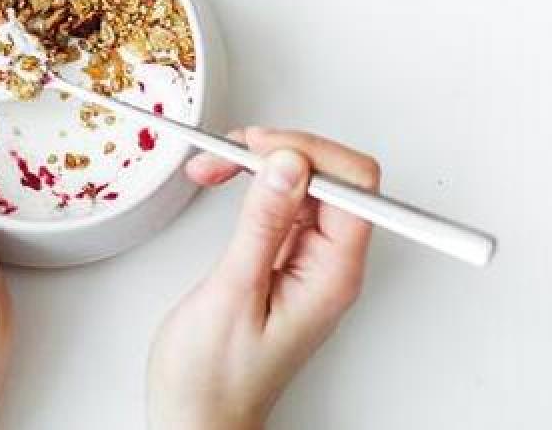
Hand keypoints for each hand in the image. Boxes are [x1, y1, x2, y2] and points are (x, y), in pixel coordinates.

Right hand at [147, 128, 379, 429]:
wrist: (197, 416)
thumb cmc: (214, 376)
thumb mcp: (233, 293)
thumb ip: (263, 225)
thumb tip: (288, 164)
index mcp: (333, 274)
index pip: (354, 185)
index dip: (308, 153)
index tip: (258, 149)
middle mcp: (330, 263)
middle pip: (331, 175)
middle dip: (279, 150)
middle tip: (227, 153)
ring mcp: (310, 259)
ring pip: (303, 181)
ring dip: (259, 162)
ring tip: (214, 165)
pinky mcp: (286, 257)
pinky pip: (283, 200)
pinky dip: (250, 181)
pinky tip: (222, 181)